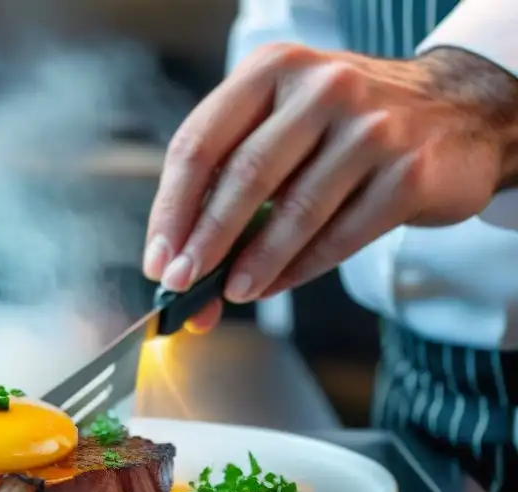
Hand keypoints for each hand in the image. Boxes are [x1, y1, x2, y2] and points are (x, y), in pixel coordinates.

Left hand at [144, 44, 517, 333]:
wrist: (460, 111)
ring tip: (231, 293)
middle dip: (205, 243)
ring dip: (253, 264)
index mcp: (273, 71)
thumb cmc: (347, 124)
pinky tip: (274, 285)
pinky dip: (299, 269)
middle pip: (243, 177)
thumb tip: (182, 257)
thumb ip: (232, 175)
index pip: (200, 144)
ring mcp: (371, 129)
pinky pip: (339, 236)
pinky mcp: (408, 173)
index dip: (171, 209)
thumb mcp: (286, 120)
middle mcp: (322, 89)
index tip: (157, 258)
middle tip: (182, 285)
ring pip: (294, 212)